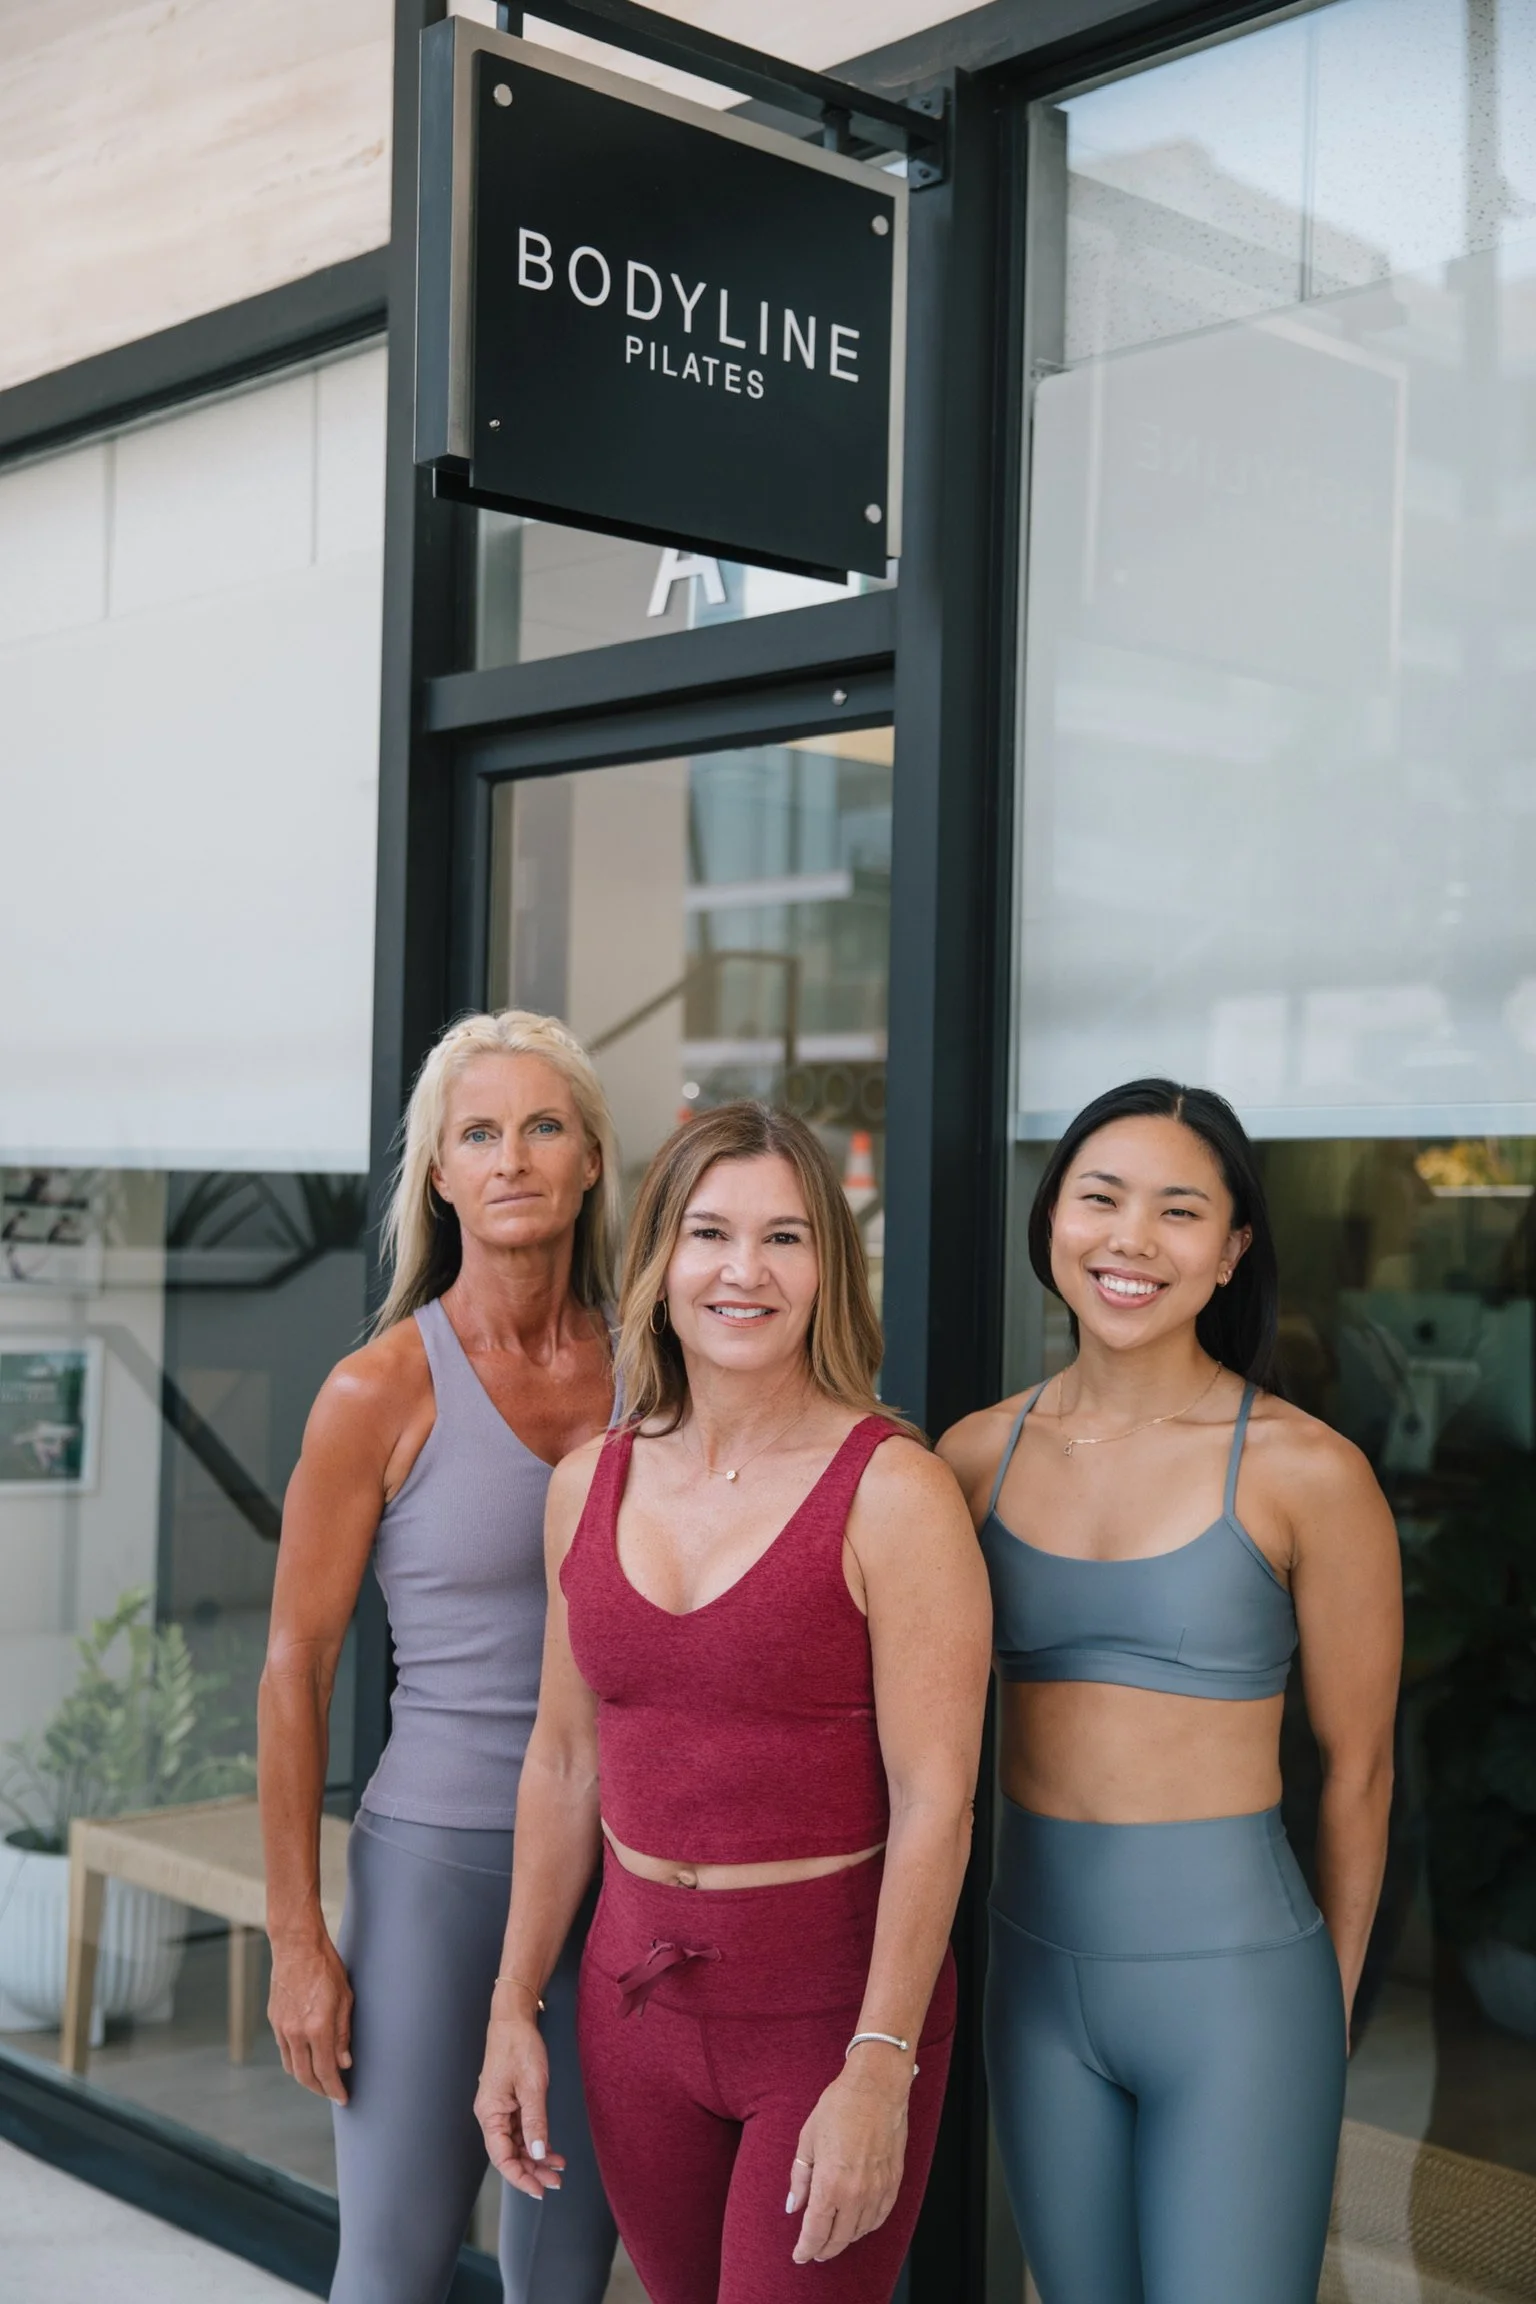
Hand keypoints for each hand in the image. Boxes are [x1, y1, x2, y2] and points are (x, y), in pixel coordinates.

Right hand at [268, 1929, 352, 2103]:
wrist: (297, 1946)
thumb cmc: (326, 1967)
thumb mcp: (345, 1998)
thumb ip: (343, 2034)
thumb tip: (344, 2063)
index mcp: (317, 2027)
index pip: (326, 2071)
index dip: (335, 2088)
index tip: (343, 2098)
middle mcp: (296, 2032)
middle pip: (305, 2076)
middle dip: (320, 2089)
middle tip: (333, 2093)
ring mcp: (281, 2027)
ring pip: (292, 2066)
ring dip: (306, 2078)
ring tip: (322, 2080)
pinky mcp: (274, 2020)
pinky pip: (284, 2050)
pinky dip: (296, 2060)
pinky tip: (307, 2058)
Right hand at [475, 2003, 566, 2201]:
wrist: (514, 2019)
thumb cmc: (519, 2047)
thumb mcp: (532, 2086)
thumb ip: (535, 2122)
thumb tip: (537, 2153)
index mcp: (490, 2114)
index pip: (501, 2157)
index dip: (519, 2177)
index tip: (539, 2190)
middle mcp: (491, 2115)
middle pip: (509, 2154)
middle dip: (532, 2170)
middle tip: (555, 2183)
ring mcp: (500, 2110)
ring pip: (516, 2144)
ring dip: (536, 2157)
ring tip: (558, 2169)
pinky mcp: (509, 2103)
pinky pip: (521, 2130)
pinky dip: (535, 2141)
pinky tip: (551, 2150)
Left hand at [786, 2056, 910, 2264]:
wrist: (876, 2087)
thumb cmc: (839, 2107)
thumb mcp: (808, 2139)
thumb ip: (800, 2178)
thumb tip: (793, 2206)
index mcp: (830, 2184)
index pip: (816, 2231)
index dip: (805, 2248)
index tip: (799, 2256)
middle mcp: (856, 2194)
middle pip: (838, 2238)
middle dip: (823, 2249)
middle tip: (814, 2252)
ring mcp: (877, 2190)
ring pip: (860, 2231)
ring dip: (845, 2239)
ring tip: (834, 2238)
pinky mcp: (893, 2182)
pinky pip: (880, 2217)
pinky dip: (867, 2226)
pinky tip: (859, 2225)